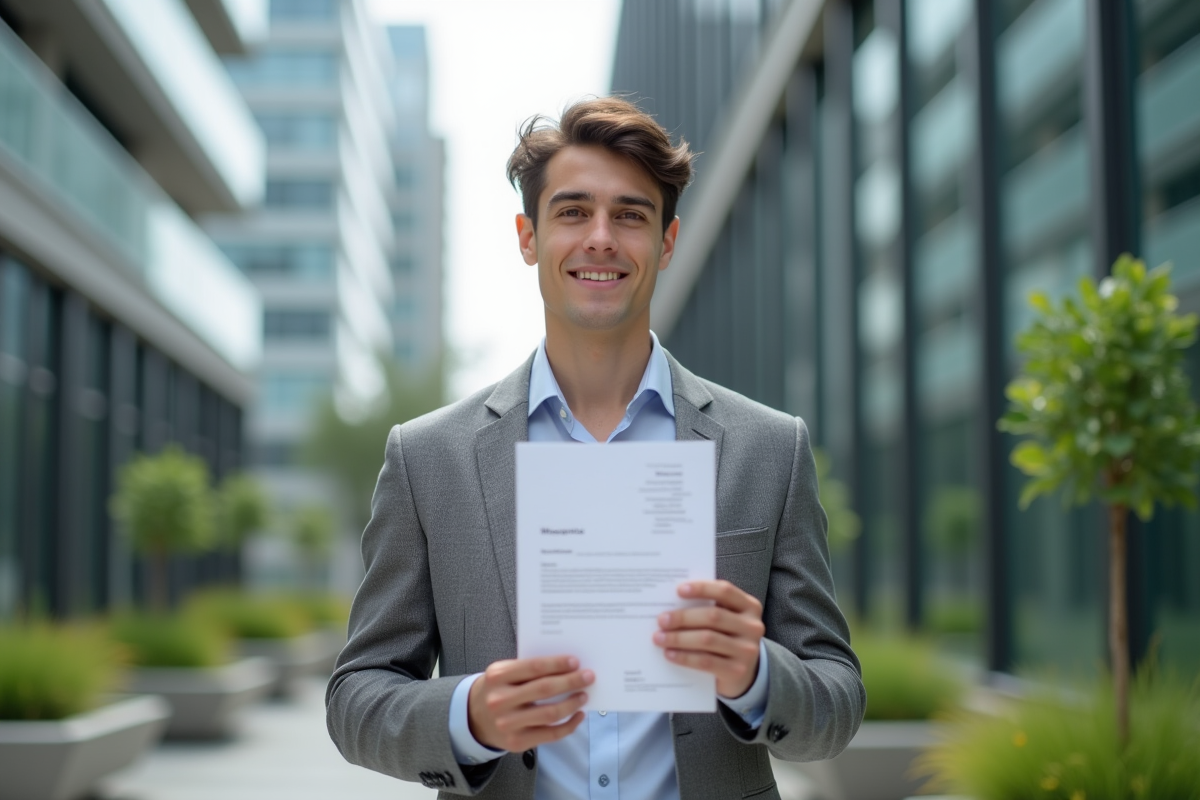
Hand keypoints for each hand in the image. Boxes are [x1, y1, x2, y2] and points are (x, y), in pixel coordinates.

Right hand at [467, 655, 592, 751]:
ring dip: (572, 703)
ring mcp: (508, 724)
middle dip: (570, 682)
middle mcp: (500, 701)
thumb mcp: (503, 673)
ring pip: (549, 714)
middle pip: (544, 690)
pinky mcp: (517, 742)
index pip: (533, 667)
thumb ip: (527, 669)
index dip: (557, 664)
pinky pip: (550, 735)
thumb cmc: (497, 690)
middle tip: (588, 677)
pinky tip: (578, 715)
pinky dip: (569, 725)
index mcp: (497, 677)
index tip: (575, 662)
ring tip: (583, 695)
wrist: (474, 718)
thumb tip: (566, 667)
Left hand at [653, 580, 764, 697]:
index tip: (678, 590)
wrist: (743, 672)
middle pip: (713, 616)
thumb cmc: (726, 637)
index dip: (701, 588)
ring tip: (659, 638)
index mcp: (749, 606)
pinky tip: (669, 654)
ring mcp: (747, 650)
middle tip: (661, 620)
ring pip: (707, 639)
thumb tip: (671, 602)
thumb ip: (708, 607)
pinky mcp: (737, 671)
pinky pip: (706, 661)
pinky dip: (685, 657)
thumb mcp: (725, 619)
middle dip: (683, 617)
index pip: (725, 591)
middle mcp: (752, 627)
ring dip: (679, 638)